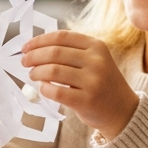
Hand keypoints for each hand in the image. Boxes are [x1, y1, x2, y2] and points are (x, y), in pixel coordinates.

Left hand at [21, 30, 139, 138]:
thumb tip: (33, 50)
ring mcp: (93, 81)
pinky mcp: (87, 100)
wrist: (122, 110)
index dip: (39, 41)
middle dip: (33, 56)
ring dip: (36, 73)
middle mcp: (97, 61)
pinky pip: (56, 91)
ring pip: (53, 71)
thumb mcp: (93, 60)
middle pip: (54, 52)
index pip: (61, 37)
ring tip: (32, 75)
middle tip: (24, 62)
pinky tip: (43, 88)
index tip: (25, 47)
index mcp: (96, 46)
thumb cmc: (100, 83)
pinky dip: (44, 88)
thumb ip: (69, 52)